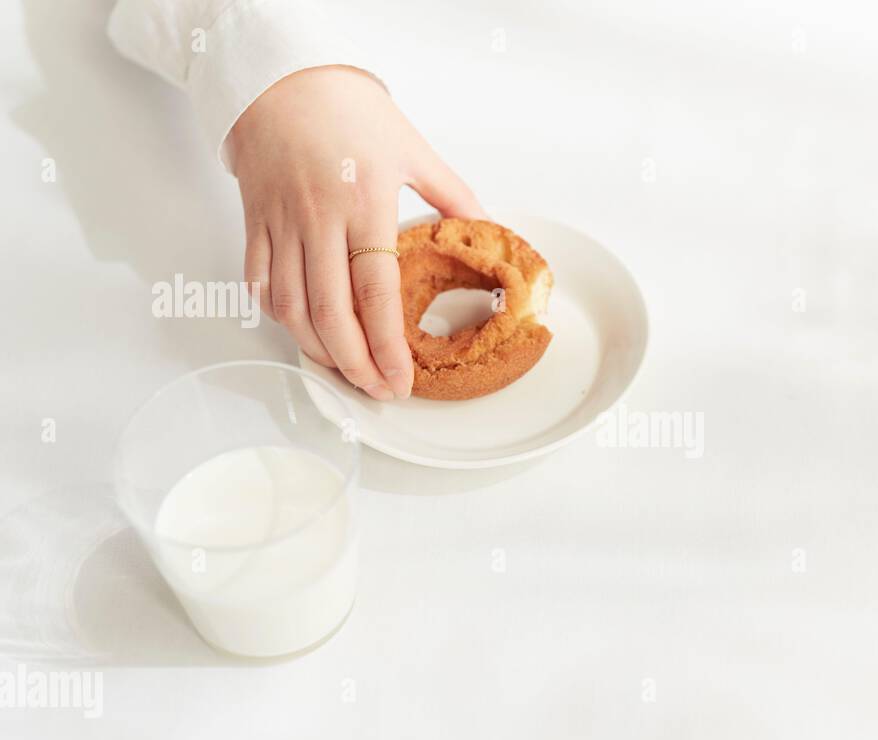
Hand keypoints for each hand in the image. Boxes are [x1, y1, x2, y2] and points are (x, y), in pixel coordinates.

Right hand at [229, 66, 484, 399]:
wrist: (282, 76)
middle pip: (331, 314)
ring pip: (291, 308)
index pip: (376, 294)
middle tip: (378, 391)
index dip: (387, 347)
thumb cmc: (349, 109)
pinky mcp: (255, 223)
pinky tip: (307, 332)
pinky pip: (261, 284)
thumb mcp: (413, 149)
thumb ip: (452, 196)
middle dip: (355, 365)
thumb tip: (488, 229)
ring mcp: (281, 224)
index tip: (401, 381)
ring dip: (318, 350)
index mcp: (364, 204)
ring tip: (347, 371)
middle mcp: (318, 220)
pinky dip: (282, 317)